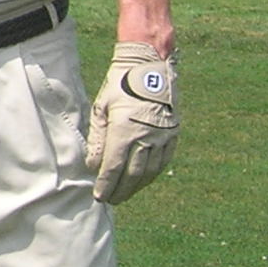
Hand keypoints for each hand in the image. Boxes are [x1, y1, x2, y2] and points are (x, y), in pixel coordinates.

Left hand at [86, 42, 178, 203]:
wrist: (150, 65)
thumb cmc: (120, 85)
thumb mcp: (101, 108)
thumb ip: (98, 139)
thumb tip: (94, 166)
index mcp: (125, 130)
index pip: (114, 167)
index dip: (106, 184)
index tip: (100, 196)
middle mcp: (146, 137)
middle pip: (133, 174)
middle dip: (121, 190)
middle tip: (111, 200)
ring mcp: (162, 136)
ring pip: (150, 171)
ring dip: (137, 186)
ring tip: (125, 194)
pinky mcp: (173, 134)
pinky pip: (163, 161)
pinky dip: (152, 174)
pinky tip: (143, 180)